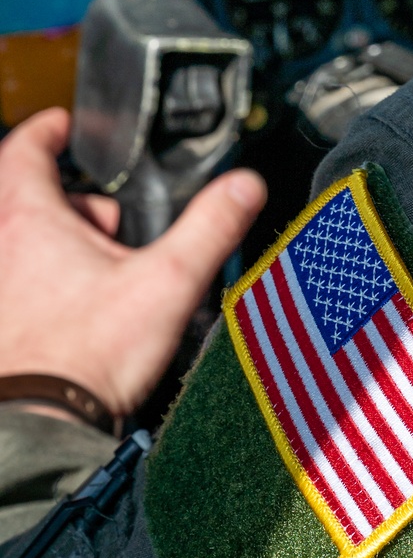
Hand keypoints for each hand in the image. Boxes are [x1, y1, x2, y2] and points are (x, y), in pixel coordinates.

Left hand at [0, 108, 266, 416]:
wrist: (37, 431)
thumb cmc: (87, 356)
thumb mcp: (166, 282)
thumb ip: (209, 227)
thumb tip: (245, 185)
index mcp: (29, 219)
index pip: (24, 148)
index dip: (46, 131)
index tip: (63, 126)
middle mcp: (1, 249)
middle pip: (25, 199)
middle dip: (72, 202)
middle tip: (110, 221)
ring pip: (21, 245)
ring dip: (56, 245)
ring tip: (103, 272)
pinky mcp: (3, 328)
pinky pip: (18, 286)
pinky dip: (44, 284)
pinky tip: (81, 314)